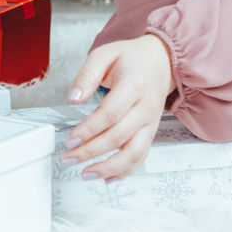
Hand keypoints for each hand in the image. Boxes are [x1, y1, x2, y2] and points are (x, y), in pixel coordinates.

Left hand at [62, 34, 174, 180]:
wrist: (162, 61)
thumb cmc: (132, 58)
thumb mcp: (105, 54)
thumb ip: (87, 75)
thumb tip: (73, 98)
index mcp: (134, 85)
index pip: (111, 113)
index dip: (90, 130)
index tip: (71, 140)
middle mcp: (145, 107)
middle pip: (119, 136)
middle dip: (92, 152)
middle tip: (69, 159)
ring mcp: (150, 122)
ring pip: (134, 152)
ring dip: (109, 168)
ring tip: (86, 174)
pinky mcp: (151, 132)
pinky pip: (141, 156)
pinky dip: (125, 171)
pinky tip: (108, 177)